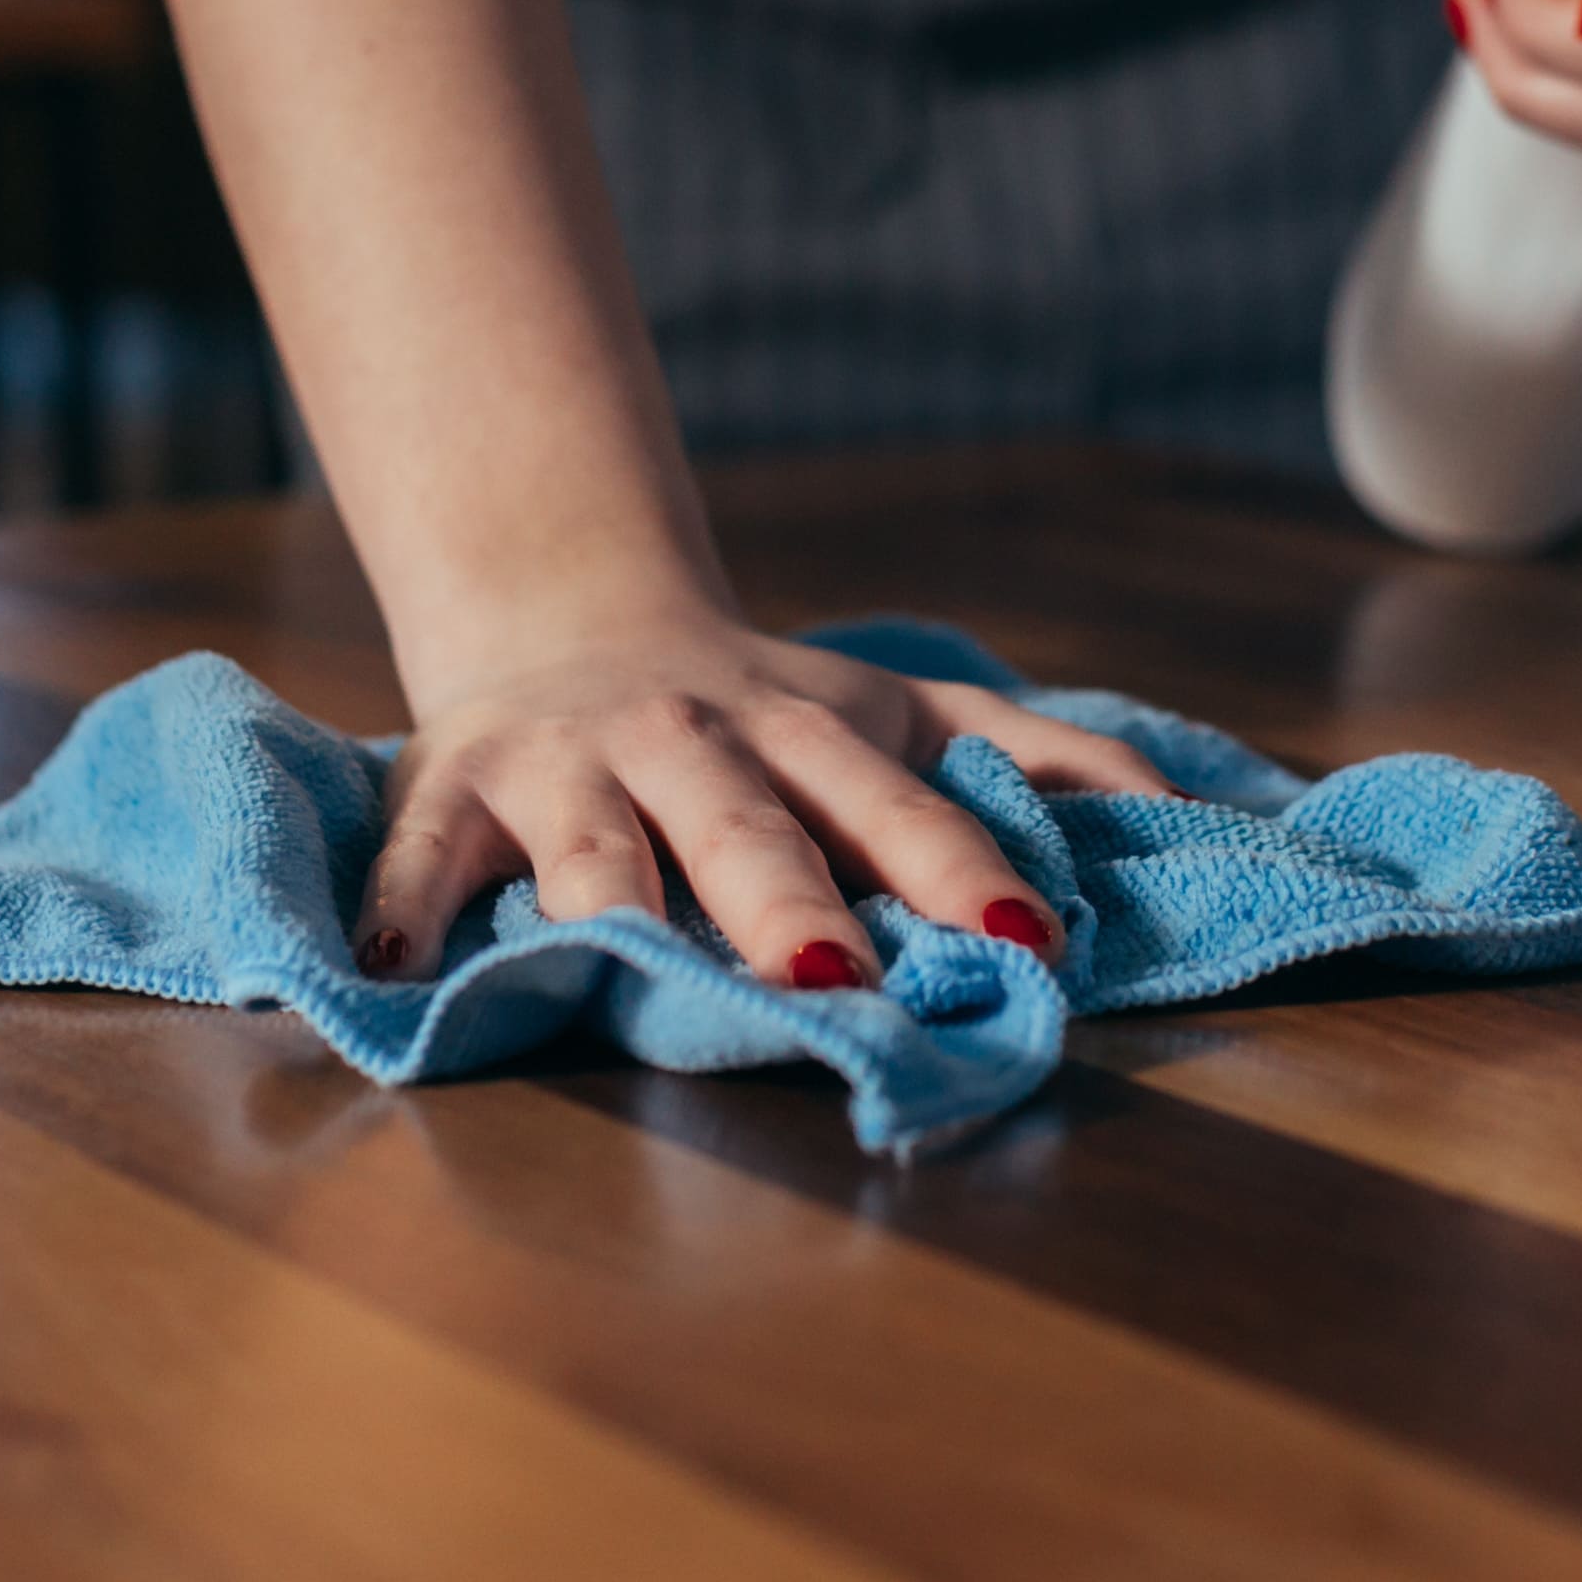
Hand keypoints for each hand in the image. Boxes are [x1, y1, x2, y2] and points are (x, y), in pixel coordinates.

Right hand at [361, 604, 1179, 990]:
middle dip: (789, 894)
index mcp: (809, 732)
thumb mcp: (902, 714)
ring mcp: (570, 765)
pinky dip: (406, 898)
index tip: (1027, 942)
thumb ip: (1031, 757)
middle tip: (834, 967)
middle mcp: (693, 741)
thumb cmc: (760, 706)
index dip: (964, 869)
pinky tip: (392, 959)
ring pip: (594, 839)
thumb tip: (1189, 808)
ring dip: (613, 896)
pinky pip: (426, 850)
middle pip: (751, 824)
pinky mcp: (456, 788)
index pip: (899, 805)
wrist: (570, 614)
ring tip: (624, 952)